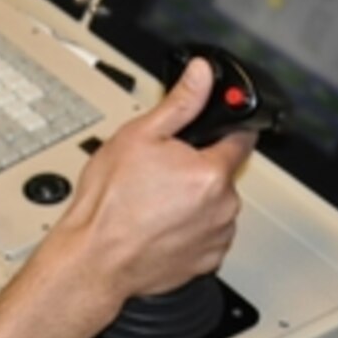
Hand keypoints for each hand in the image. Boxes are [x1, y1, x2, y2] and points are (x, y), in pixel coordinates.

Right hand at [22, 59, 254, 337]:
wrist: (95, 258)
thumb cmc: (110, 202)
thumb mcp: (138, 136)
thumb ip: (180, 103)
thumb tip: (202, 74)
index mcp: (212, 172)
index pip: (242, 139)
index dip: (225, 129)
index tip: (211, 130)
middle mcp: (224, 207)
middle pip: (222, 174)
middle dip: (197, 168)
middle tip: (162, 171)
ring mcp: (217, 237)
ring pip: (215, 206)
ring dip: (195, 201)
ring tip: (156, 201)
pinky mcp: (207, 262)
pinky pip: (207, 235)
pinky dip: (190, 228)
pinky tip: (160, 224)